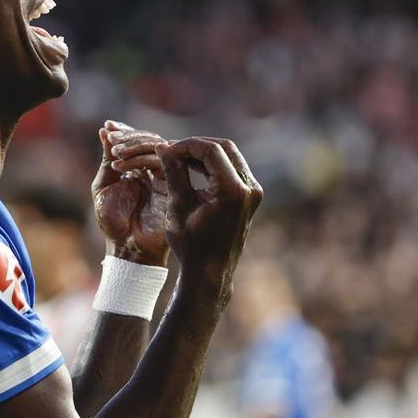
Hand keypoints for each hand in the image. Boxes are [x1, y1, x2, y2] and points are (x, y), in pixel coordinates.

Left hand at [92, 120, 169, 266]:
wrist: (128, 248)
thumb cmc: (113, 222)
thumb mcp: (104, 186)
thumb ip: (108, 159)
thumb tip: (105, 131)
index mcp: (138, 170)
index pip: (137, 143)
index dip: (124, 131)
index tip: (108, 125)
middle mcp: (153, 171)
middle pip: (149, 141)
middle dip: (129, 135)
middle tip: (113, 136)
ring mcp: (163, 177)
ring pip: (156, 148)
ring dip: (134, 144)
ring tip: (115, 150)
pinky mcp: (171, 185)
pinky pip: (161, 162)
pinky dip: (140, 157)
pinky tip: (122, 162)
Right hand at [155, 137, 262, 292]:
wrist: (210, 272)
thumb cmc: (191, 244)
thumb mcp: (178, 205)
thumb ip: (173, 172)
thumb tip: (163, 146)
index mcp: (232, 190)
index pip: (210, 150)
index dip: (186, 145)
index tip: (167, 149)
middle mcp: (249, 188)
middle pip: (224, 148)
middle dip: (197, 146)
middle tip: (174, 150)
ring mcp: (253, 192)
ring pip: (230, 157)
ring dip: (205, 155)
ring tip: (179, 159)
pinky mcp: (250, 197)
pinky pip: (233, 170)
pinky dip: (213, 166)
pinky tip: (192, 168)